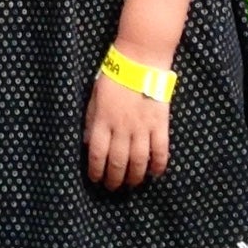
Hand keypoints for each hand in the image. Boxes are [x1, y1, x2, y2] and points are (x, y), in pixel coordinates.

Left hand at [85, 72, 170, 188]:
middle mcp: (122, 128)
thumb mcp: (94, 96)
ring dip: (135, 177)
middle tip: (114, 187)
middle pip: (118, 162)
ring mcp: (142, 127)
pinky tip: (154, 173)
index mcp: (103, 120)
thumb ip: (91, 119)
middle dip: (115, 179)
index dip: (96, 170)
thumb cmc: (114, 76)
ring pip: (139, 161)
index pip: (96, 153)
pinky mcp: (160, 124)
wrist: (140, 59)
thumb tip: (86, 142)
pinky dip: (158, 165)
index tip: (96, 179)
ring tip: (132, 184)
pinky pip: (161, 150)